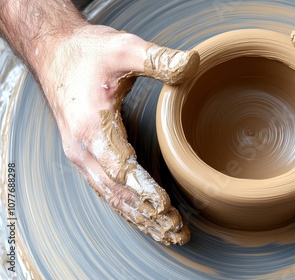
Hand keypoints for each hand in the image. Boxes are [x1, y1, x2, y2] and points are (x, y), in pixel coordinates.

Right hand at [37, 24, 198, 244]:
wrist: (53, 52)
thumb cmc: (86, 52)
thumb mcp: (122, 47)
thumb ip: (157, 58)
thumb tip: (192, 63)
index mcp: (90, 126)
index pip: (119, 167)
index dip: (142, 188)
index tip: (165, 205)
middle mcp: (83, 149)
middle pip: (116, 192)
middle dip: (147, 214)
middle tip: (177, 230)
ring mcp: (82, 156)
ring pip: (111, 197)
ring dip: (139, 217)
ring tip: (168, 233)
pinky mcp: (87, 156)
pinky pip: (107, 190)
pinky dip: (127, 208)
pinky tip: (144, 218)